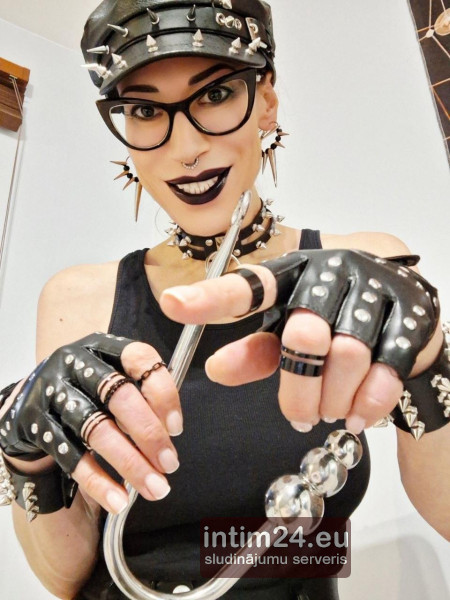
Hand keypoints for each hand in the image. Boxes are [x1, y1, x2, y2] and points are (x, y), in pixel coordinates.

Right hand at [0, 333, 180, 512]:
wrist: (29, 403)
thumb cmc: (87, 392)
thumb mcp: (113, 380)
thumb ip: (141, 397)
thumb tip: (170, 436)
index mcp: (104, 347)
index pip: (139, 358)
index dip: (162, 392)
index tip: (176, 428)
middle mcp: (77, 364)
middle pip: (119, 396)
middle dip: (149, 434)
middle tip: (170, 464)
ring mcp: (53, 393)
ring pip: (97, 430)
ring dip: (131, 463)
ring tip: (155, 487)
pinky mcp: (36, 424)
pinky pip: (71, 457)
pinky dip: (98, 481)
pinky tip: (119, 499)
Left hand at [160, 249, 439, 434]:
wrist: (405, 304)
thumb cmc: (331, 318)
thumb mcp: (288, 330)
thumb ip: (255, 351)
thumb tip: (214, 369)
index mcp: (293, 273)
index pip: (249, 285)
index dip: (211, 297)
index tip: (172, 304)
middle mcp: (332, 273)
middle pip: (305, 335)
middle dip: (298, 389)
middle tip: (297, 417)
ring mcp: (375, 291)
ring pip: (348, 355)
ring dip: (333, 399)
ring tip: (328, 413)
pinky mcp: (411, 317)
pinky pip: (388, 368)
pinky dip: (369, 401)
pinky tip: (357, 415)